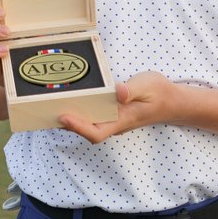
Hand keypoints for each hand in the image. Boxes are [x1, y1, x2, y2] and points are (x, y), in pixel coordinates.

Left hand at [58, 71, 178, 143]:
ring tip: (51, 104)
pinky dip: (80, 108)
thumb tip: (119, 93)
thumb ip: (132, 90)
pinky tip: (69, 97)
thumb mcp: (147, 86)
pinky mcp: (112, 112)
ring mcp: (113, 119)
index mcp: (122, 120)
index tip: (63, 116)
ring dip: (71, 116)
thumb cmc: (159, 93)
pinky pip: (92, 114)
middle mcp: (114, 123)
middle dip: (66, 122)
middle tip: (45, 109)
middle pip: (86, 129)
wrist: (172, 101)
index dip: (78, 127)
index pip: (96, 132)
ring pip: (88, 122)